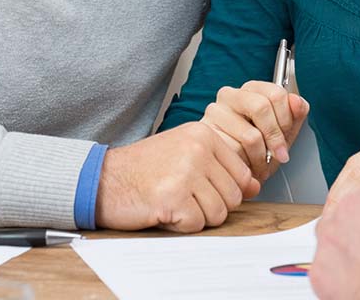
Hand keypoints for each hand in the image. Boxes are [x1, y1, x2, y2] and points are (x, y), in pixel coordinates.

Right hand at [96, 122, 260, 231]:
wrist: (105, 178)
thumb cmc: (145, 167)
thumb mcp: (186, 152)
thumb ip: (221, 165)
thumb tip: (254, 187)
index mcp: (205, 134)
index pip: (242, 174)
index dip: (225, 190)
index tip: (202, 189)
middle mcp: (198, 150)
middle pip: (233, 197)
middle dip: (211, 206)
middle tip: (185, 197)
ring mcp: (186, 172)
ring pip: (218, 213)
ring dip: (196, 216)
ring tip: (174, 202)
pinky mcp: (173, 197)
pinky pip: (196, 224)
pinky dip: (180, 225)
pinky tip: (164, 209)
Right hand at [200, 80, 308, 181]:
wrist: (234, 175)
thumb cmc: (257, 152)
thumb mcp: (283, 133)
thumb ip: (295, 115)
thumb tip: (297, 102)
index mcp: (251, 90)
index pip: (276, 93)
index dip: (286, 118)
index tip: (286, 135)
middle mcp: (230, 95)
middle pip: (262, 107)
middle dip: (275, 137)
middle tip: (277, 153)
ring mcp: (215, 113)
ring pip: (251, 134)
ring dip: (261, 157)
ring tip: (261, 164)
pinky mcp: (206, 135)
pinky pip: (235, 151)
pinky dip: (246, 164)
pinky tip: (246, 166)